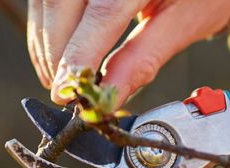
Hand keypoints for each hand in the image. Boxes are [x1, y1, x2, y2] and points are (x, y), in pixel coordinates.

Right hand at [26, 0, 229, 104]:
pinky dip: (47, 25)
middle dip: (57, 52)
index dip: (80, 55)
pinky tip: (56, 51)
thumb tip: (109, 97)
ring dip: (46, 41)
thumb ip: (143, 59)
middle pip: (63, 2)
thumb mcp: (183, 22)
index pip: (103, 12)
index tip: (67, 92)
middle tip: (65, 92)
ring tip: (60, 78)